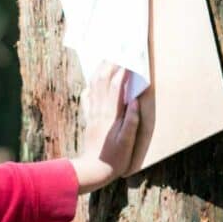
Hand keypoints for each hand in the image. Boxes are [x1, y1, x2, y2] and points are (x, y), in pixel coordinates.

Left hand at [70, 63, 140, 193]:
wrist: (94, 169)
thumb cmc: (115, 158)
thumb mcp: (127, 142)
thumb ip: (131, 121)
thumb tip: (134, 101)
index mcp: (111, 115)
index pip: (116, 87)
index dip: (122, 71)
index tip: (129, 58)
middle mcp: (100, 111)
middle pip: (102, 82)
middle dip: (109, 65)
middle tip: (116, 52)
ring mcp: (93, 114)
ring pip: (94, 87)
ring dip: (99, 71)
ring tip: (105, 59)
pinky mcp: (89, 119)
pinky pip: (88, 98)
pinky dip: (91, 86)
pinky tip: (92, 82)